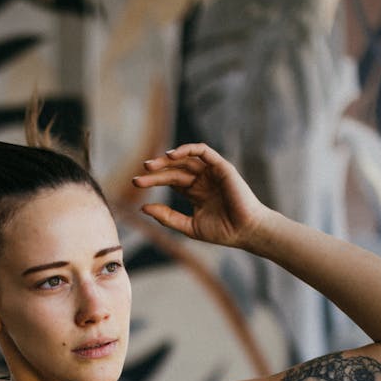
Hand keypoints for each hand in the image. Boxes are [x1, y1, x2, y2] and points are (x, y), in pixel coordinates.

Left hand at [132, 142, 268, 248]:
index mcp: (195, 192)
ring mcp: (211, 172)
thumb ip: (167, 217)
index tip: (135, 184)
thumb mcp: (189, 226)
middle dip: (156, 172)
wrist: (245, 231)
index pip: (170, 181)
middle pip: (174, 170)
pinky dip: (187, 149)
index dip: (153, 181)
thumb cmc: (222, 231)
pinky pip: (203, 151)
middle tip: (139, 177)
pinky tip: (171, 155)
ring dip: (167, 160)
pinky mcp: (221, 166)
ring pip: (185, 159)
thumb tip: (143, 208)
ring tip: (150, 166)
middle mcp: (202, 180)